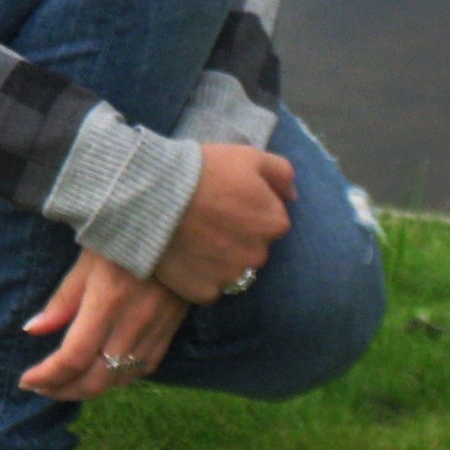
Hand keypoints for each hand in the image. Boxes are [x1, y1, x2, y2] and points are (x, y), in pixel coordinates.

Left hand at [18, 247, 187, 402]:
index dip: (47, 376)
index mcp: (107, 301)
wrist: (177, 226)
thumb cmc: (123, 236)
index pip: (73, 357)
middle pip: (96, 379)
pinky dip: (120, 378)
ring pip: (120, 380)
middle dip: (64, 391)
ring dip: (90, 388)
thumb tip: (33, 330)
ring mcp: (155, 329)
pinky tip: (103, 371)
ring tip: (66, 383)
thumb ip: (62, 299)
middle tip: (42, 388)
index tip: (27, 380)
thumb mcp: (86, 260)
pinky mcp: (171, 330)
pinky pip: (144, 369)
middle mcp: (133, 322)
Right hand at [154, 143, 295, 304]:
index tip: (226, 199)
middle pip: (253, 247)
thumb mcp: (249, 156)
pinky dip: (199, 274)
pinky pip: (208, 286)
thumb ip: (281, 173)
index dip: (249, 208)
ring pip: (232, 269)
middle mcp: (259, 256)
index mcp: (274, 223)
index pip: (272, 220)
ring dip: (220, 257)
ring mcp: (231, 277)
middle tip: (209, 216)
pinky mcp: (205, 292)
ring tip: (194, 236)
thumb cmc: (204, 170)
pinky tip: (184, 254)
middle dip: (237, 235)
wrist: (155, 196)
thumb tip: (293, 196)